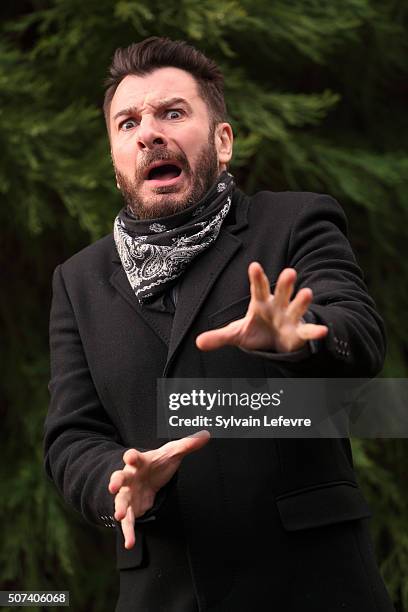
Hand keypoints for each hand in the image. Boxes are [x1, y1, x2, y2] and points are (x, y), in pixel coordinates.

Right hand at [108, 430, 209, 548]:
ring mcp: (128, 494)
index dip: (131, 456)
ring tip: (119, 516)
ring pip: (120, 501)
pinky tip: (129, 543)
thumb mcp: (172, 453)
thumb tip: (205, 435)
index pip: (133, 456)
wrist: (148, 477)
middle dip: (116, 481)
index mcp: (139, 462)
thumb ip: (187, 444)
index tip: (130, 456)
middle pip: (120, 477)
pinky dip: (128, 532)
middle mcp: (130, 477)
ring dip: (119, 508)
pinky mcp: (131, 509)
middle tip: (113, 486)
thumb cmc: (158, 464)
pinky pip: (128, 522)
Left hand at [196, 262, 327, 352]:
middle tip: (289, 271)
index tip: (254, 265)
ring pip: (296, 306)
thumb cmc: (256, 331)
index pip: (258, 288)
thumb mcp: (236, 333)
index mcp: (261, 303)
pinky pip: (308, 331)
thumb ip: (219, 336)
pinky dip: (315, 331)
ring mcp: (290, 317)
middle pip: (281, 292)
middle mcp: (278, 305)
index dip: (256, 278)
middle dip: (285, 283)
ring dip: (302, 301)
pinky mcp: (299, 332)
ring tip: (307, 292)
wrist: (274, 342)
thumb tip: (198, 342)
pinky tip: (322, 330)